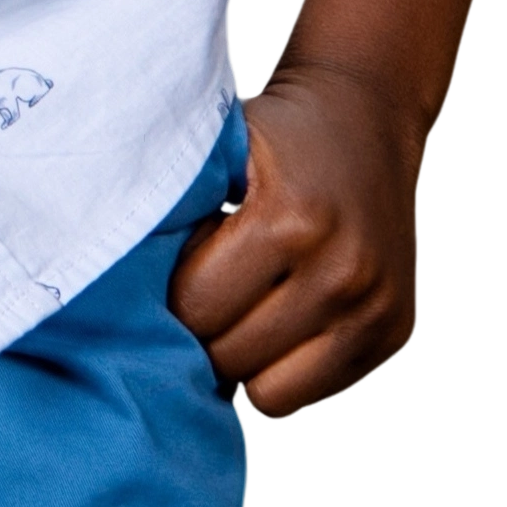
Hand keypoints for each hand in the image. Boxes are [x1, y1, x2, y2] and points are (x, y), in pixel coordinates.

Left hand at [168, 59, 430, 416]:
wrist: (369, 112)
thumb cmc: (275, 134)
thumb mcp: (221, 149)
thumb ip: (173, 209)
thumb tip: (110, 287)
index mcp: (291, 220)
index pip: (196, 308)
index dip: (172, 296)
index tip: (173, 272)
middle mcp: (343, 271)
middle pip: (232, 358)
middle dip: (204, 336)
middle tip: (201, 300)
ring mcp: (377, 309)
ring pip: (274, 394)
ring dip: (245, 364)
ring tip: (238, 319)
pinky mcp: (396, 335)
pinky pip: (317, 394)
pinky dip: (288, 370)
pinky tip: (279, 324)